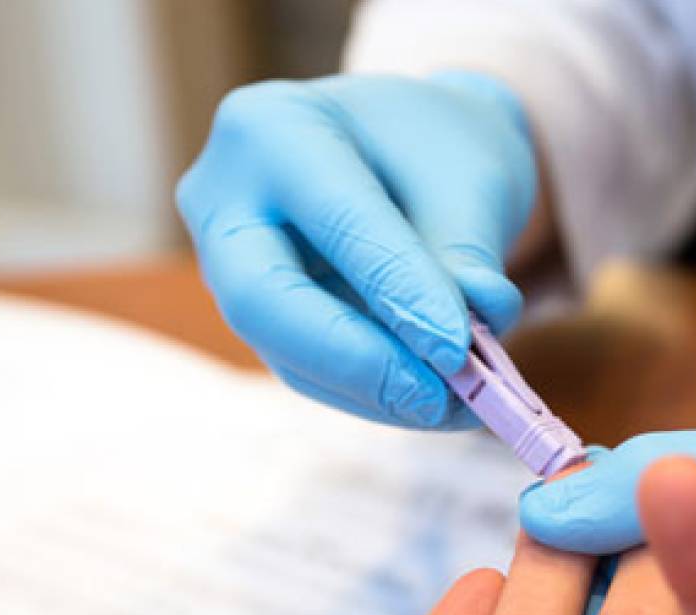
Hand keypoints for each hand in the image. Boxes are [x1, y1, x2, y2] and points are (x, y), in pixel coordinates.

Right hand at [177, 72, 536, 427]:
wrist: (413, 147)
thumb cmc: (439, 147)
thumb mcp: (470, 179)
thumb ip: (463, 261)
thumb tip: (461, 354)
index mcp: (273, 127)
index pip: (336, 220)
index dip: (398, 292)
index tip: (458, 347)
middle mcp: (225, 195)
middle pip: (262, 299)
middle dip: (354, 359)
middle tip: (435, 397)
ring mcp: (228, 262)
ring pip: (283, 350)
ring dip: (374, 391)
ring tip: (455, 406)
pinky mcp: (257, 316)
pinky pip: (304, 369)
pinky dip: (372, 394)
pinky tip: (431, 403)